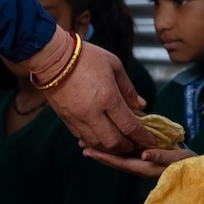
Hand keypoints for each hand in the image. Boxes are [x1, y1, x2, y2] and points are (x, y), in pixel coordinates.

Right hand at [24, 33, 154, 154]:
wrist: (53, 58)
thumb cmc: (86, 57)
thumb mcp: (114, 65)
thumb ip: (128, 89)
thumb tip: (141, 105)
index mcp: (108, 98)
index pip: (130, 127)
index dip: (143, 137)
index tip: (151, 141)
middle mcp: (93, 113)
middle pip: (114, 142)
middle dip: (128, 146)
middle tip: (136, 143)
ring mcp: (78, 119)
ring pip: (98, 144)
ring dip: (111, 147)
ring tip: (120, 142)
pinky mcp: (66, 120)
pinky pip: (83, 138)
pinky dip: (95, 141)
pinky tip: (101, 136)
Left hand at [82, 145, 194, 178]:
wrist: (196, 167)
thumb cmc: (187, 163)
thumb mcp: (176, 159)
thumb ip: (160, 156)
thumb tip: (143, 154)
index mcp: (144, 167)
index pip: (120, 162)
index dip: (103, 157)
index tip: (87, 150)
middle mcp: (140, 167)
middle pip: (115, 161)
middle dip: (98, 153)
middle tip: (81, 143)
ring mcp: (142, 163)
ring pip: (119, 158)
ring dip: (104, 151)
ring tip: (89, 142)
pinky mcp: (145, 159)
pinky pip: (126, 154)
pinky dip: (115, 148)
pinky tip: (109, 142)